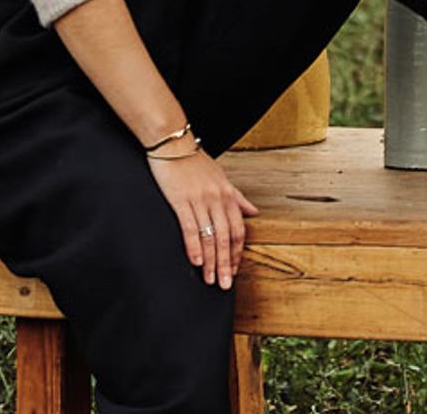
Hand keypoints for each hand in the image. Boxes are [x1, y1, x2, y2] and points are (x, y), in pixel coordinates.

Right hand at [148, 146, 258, 289]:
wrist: (173, 142)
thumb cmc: (194, 160)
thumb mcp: (221, 176)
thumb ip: (237, 197)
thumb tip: (253, 212)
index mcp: (227, 194)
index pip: (238, 229)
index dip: (237, 252)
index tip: (234, 270)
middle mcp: (216, 198)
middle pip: (226, 237)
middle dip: (226, 264)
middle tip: (225, 285)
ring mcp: (199, 199)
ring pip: (210, 236)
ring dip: (211, 261)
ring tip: (209, 280)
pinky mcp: (180, 200)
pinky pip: (190, 227)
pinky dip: (193, 246)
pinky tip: (195, 261)